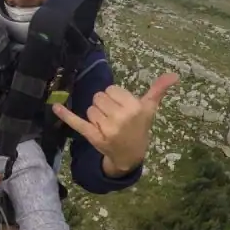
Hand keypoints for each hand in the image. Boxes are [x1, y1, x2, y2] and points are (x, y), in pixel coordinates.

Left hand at [52, 72, 179, 172]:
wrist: (130, 155)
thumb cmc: (139, 128)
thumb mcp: (149, 109)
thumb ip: (158, 90)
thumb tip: (174, 74)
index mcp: (134, 107)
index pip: (111, 90)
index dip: (114, 97)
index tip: (121, 107)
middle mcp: (120, 117)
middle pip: (99, 97)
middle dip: (104, 104)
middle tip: (114, 117)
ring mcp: (106, 128)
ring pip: (90, 108)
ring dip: (95, 114)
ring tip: (107, 124)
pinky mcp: (93, 136)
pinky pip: (77, 122)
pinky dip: (65, 115)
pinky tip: (55, 107)